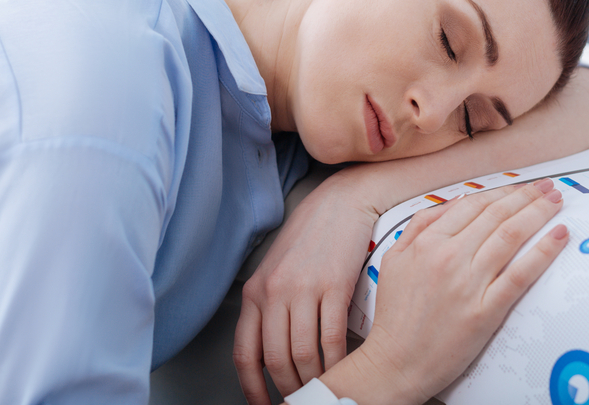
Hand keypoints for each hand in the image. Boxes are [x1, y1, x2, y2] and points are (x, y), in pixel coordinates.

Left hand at [233, 177, 378, 403]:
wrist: (342, 203)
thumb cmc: (311, 236)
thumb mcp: (277, 269)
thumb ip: (270, 306)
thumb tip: (272, 353)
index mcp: (255, 291)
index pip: (245, 354)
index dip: (253, 389)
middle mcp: (273, 292)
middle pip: (276, 360)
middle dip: (290, 388)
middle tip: (302, 398)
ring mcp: (303, 288)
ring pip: (304, 354)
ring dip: (316, 378)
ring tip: (325, 386)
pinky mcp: (333, 284)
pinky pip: (332, 337)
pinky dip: (338, 360)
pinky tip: (343, 366)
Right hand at [319, 179, 568, 404]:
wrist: (395, 363)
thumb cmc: (395, 315)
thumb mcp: (394, 259)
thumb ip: (420, 225)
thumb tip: (454, 202)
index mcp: (427, 242)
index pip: (474, 205)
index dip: (503, 192)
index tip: (522, 187)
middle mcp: (449, 257)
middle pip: (497, 216)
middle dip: (527, 196)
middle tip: (549, 187)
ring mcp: (468, 284)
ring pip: (511, 236)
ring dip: (539, 213)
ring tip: (557, 202)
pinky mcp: (485, 311)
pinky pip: (521, 275)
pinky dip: (543, 251)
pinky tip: (559, 236)